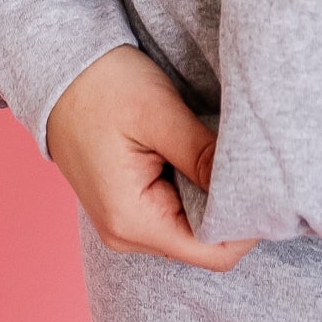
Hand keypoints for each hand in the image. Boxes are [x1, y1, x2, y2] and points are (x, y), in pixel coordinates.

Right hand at [45, 45, 256, 272]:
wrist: (57, 70)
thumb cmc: (103, 85)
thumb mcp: (159, 114)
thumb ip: (202, 156)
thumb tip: (250, 191)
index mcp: (132, 220)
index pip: (212, 251)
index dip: (246, 224)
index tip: (264, 184)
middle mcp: (125, 234)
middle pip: (202, 242)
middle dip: (229, 208)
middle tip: (245, 160)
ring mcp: (123, 223)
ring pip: (189, 227)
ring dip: (209, 195)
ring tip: (216, 150)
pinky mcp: (125, 205)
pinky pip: (172, 212)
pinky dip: (191, 188)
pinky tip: (194, 154)